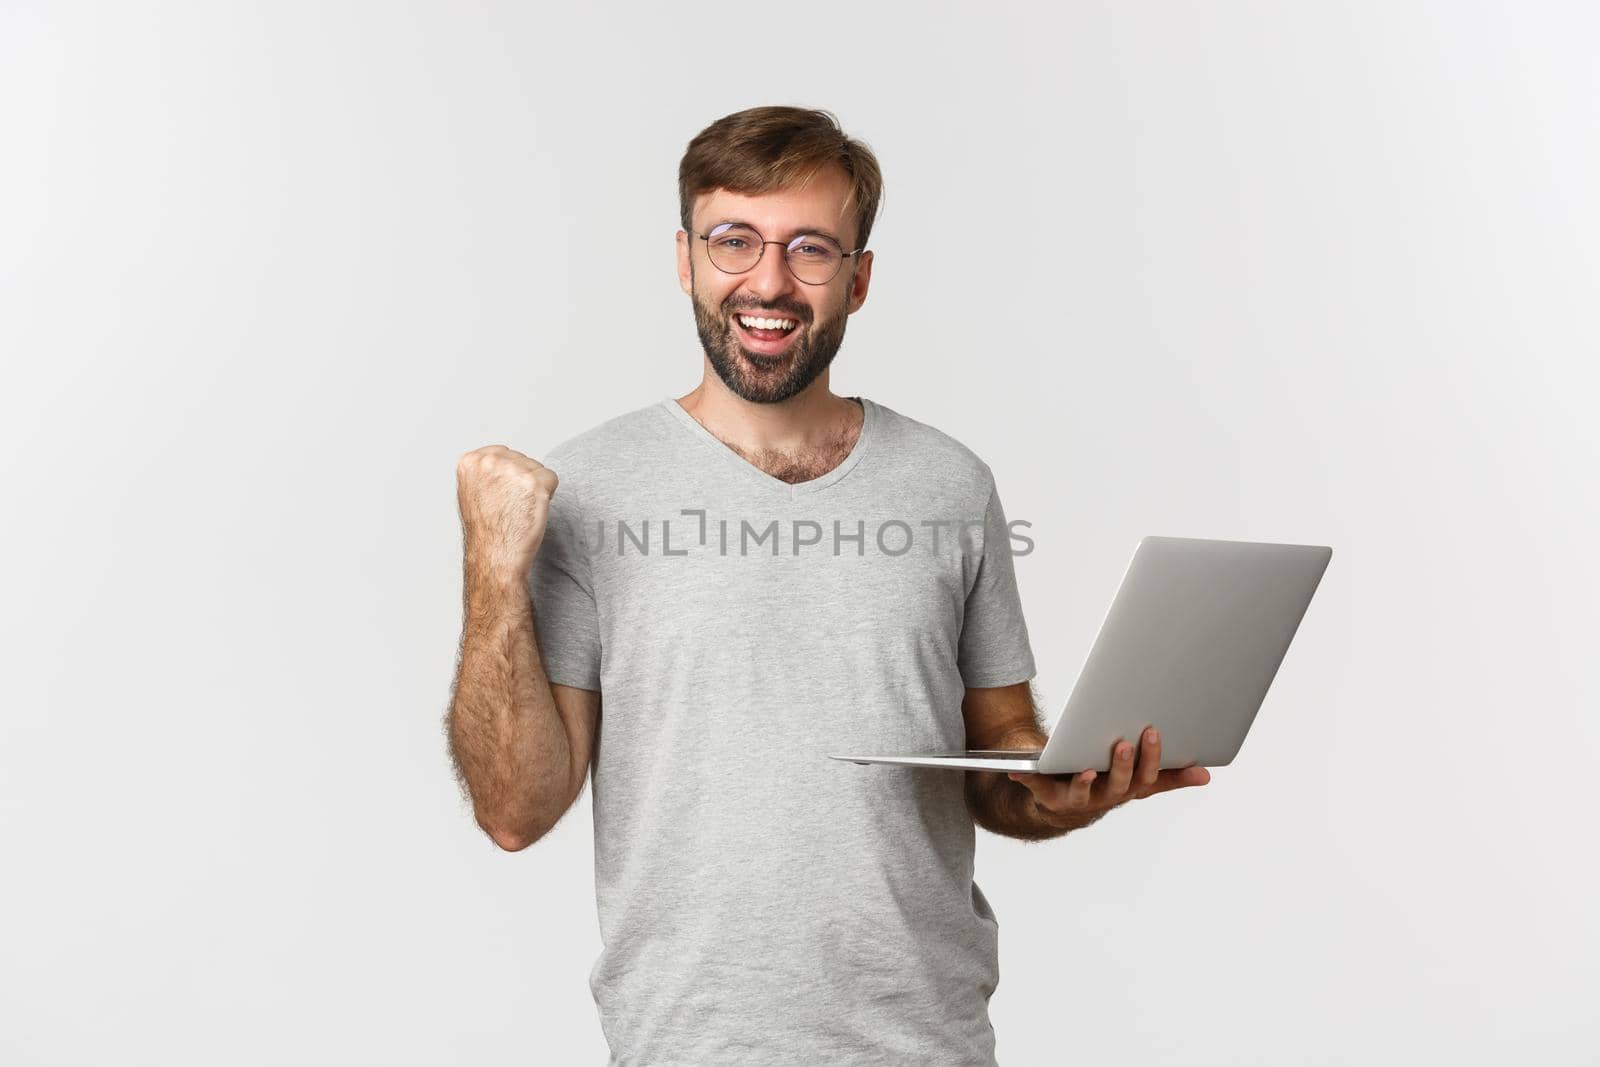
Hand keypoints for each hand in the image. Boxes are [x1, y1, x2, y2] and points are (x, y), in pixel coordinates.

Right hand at [456, 445, 560, 579]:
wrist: (496, 556)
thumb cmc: (487, 530)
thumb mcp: (473, 492)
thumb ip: (485, 471)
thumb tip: (502, 460)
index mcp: (470, 461)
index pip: (503, 453)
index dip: (507, 477)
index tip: (500, 496)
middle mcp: (489, 461)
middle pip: (522, 459)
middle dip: (522, 481)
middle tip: (510, 506)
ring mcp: (512, 470)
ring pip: (538, 469)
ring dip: (535, 488)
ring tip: (519, 509)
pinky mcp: (534, 482)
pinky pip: (552, 478)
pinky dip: (548, 495)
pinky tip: (532, 510)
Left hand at [1007, 727, 1210, 825]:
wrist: (1058, 794)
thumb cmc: (1102, 776)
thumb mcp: (1136, 775)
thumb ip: (1170, 776)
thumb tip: (1206, 775)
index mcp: (1128, 788)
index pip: (1146, 778)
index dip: (1152, 759)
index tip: (1155, 733)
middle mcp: (1105, 797)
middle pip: (1119, 785)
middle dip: (1123, 765)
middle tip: (1125, 741)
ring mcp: (1076, 798)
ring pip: (1084, 792)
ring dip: (1087, 780)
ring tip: (1087, 767)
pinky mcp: (1046, 794)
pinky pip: (1036, 786)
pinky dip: (1028, 780)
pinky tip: (1018, 772)